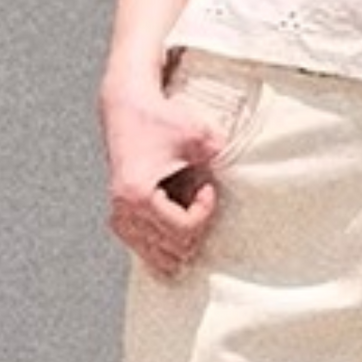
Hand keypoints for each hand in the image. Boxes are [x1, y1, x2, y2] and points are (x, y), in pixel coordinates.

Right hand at [102, 81, 225, 279]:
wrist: (126, 106)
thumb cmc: (159, 119)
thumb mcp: (197, 134)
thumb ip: (220, 154)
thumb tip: (244, 173)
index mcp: (138, 195)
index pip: (182, 232)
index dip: (204, 213)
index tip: (208, 189)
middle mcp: (123, 210)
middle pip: (172, 249)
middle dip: (194, 229)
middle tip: (200, 200)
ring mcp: (118, 215)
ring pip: (156, 256)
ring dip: (180, 242)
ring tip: (190, 216)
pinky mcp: (118, 215)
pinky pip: (142, 249)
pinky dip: (162, 245)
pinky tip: (174, 232)